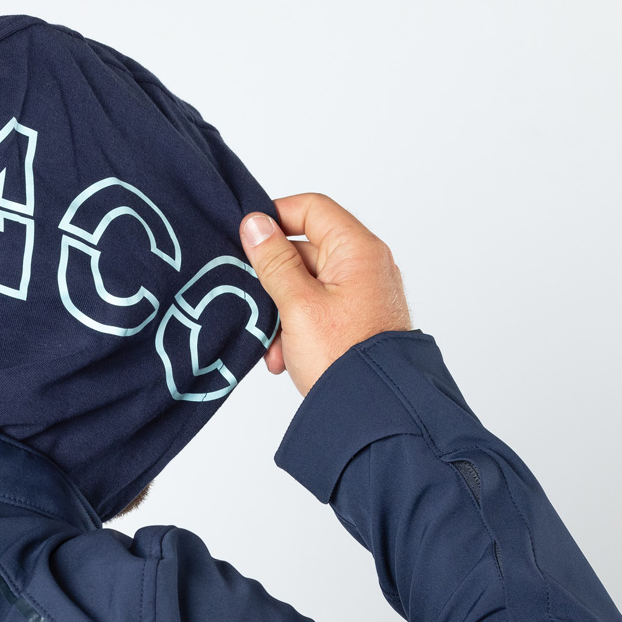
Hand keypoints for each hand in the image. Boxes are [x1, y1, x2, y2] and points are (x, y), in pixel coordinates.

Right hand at [239, 193, 411, 396]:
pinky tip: (285, 358)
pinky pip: (317, 312)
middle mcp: (364, 266)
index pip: (311, 209)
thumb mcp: (297, 305)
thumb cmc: (343, 357)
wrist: (375, 411)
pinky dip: (296, 330)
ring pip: (306, 287)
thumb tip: (255, 223)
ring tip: (274, 344)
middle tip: (255, 303)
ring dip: (281, 313)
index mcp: (357, 250)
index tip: (247, 239)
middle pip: (305, 251)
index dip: (276, 217)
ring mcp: (361, 295)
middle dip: (274, 281)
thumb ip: (274, 262)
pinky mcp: (355, 321)